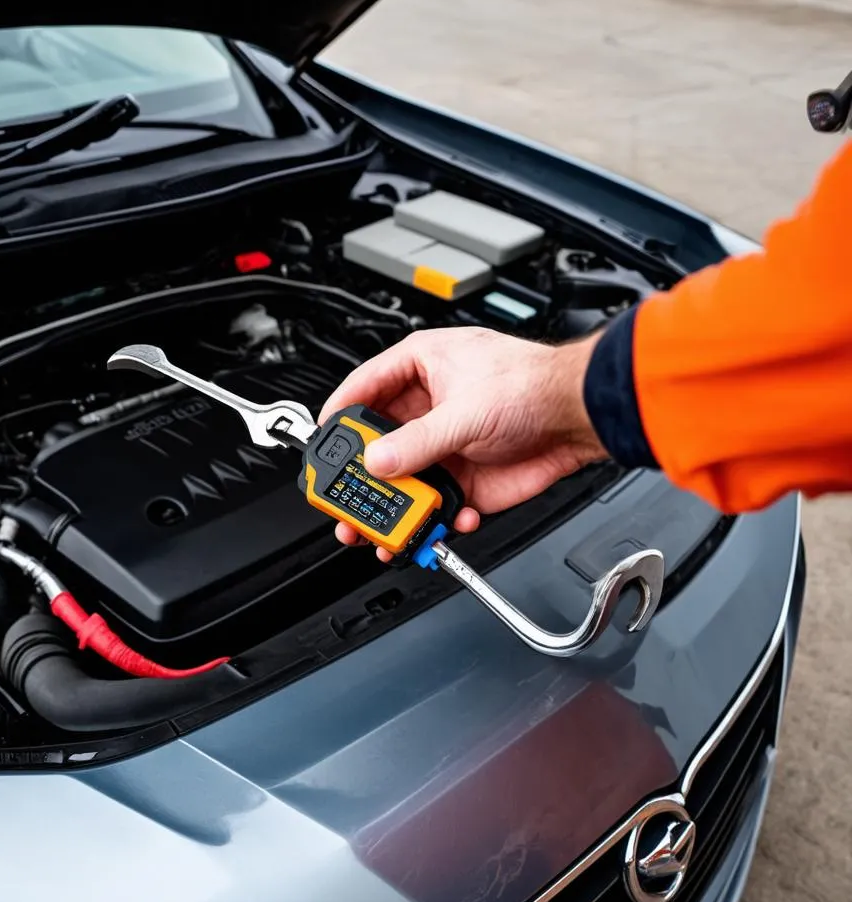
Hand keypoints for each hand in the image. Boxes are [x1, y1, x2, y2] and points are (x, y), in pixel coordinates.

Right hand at [318, 326, 607, 559]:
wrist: (578, 419)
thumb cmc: (533, 385)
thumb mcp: (465, 411)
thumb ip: (418, 442)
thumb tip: (378, 463)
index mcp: (419, 369)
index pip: (363, 390)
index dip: (339, 416)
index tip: (322, 444)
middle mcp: (426, 409)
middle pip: (375, 446)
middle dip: (360, 479)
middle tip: (344, 503)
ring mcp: (442, 446)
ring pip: (402, 483)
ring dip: (393, 509)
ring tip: (384, 532)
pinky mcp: (462, 479)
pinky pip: (434, 505)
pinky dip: (436, 520)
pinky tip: (445, 520)